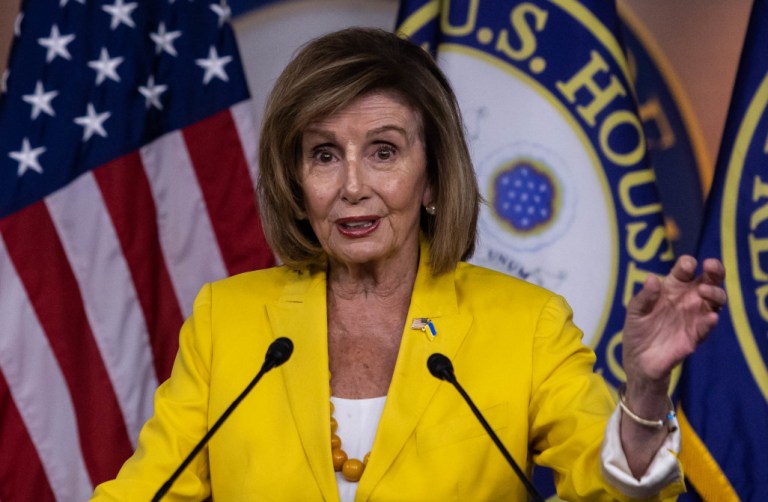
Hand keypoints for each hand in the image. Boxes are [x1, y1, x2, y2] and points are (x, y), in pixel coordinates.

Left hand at [622, 255, 725, 387]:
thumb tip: (653, 279)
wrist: (638, 360)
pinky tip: (711, 317)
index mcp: (672, 289)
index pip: (685, 271)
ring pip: (716, 301)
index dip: (688, 264)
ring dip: (714, 293)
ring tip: (703, 292)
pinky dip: (710, 322)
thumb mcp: (635, 311)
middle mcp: (687, 300)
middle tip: (710, 266)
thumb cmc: (637, 330)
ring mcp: (694, 317)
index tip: (686, 266)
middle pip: (709, 281)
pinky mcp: (695, 337)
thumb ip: (644, 297)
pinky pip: (707, 327)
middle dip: (714, 271)